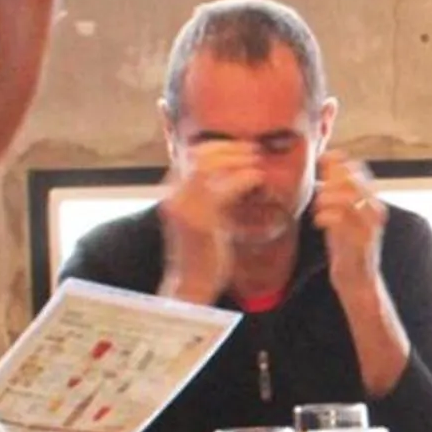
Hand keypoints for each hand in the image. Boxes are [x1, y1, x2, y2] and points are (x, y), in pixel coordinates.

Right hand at [157, 140, 260, 304]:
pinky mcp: (201, 224)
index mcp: (173, 194)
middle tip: (254, 150)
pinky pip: (223, 191)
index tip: (240, 146)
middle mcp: (174, 198)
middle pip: (200, 156)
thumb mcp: (203, 217)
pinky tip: (258, 180)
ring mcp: (185, 210)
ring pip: (209, 168)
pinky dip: (244, 179)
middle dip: (230, 149)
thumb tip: (230, 174)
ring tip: (257, 162)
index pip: (191, 155)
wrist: (191, 285)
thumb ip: (209, 196)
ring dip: (238, 160)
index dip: (218, 146)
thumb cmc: (202, 252)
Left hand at [313, 149, 388, 290]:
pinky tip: (319, 222)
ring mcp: (370, 225)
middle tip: (318, 193)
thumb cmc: (347, 244)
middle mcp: (375, 210)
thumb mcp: (342, 213)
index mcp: (372, 200)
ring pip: (347, 197)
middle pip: (353, 180)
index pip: (358, 170)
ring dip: (326, 199)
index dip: (339, 163)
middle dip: (330, 183)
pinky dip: (326, 216)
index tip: (322, 162)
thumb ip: (337, 188)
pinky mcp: (360, 241)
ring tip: (318, 208)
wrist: (357, 279)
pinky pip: (341, 220)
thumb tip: (327, 161)